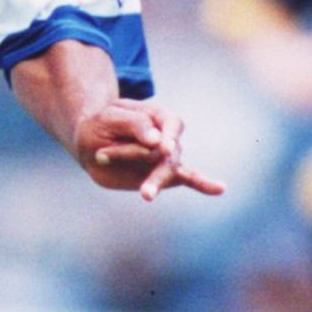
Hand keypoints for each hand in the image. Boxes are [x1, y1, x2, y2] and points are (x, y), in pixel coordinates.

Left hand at [75, 100, 225, 201]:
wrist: (90, 140)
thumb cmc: (101, 124)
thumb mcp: (110, 118)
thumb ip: (134, 124)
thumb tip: (157, 141)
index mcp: (159, 116)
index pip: (170, 124)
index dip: (167, 136)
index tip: (161, 147)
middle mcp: (169, 137)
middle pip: (168, 152)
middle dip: (154, 167)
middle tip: (146, 186)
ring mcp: (168, 158)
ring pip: (166, 169)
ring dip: (155, 182)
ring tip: (146, 194)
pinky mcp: (163, 175)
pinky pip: (189, 178)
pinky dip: (203, 184)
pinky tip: (220, 189)